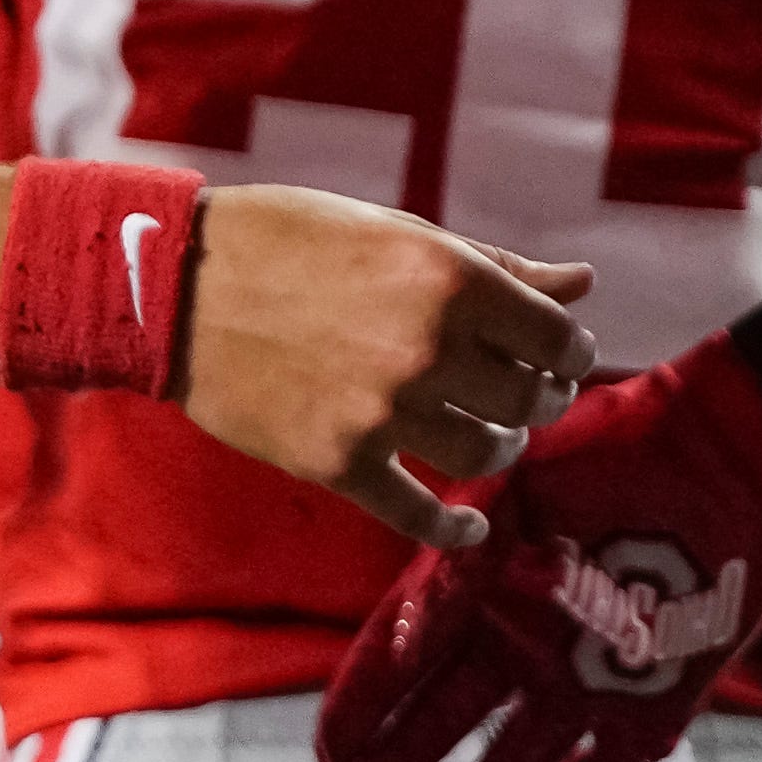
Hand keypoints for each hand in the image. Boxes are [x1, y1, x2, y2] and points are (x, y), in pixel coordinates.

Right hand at [183, 183, 596, 545]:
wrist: (180, 285)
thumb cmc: (293, 239)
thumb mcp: (399, 231)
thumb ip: (497, 266)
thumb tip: (581, 284)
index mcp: (449, 278)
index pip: (554, 338)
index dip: (567, 352)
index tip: (556, 356)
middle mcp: (427, 348)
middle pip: (528, 401)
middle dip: (538, 399)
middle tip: (524, 394)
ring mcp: (382, 411)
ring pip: (485, 455)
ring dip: (499, 449)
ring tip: (486, 433)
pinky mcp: (338, 462)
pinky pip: (419, 515)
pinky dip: (455, 530)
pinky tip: (469, 527)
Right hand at [316, 329, 761, 761]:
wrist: (730, 453)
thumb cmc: (618, 447)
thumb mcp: (518, 482)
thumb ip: (458, 560)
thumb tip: (402, 638)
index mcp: (489, 585)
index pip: (407, 654)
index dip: (365, 701)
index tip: (331, 749)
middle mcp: (529, 642)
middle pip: (450, 720)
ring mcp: (588, 683)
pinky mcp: (649, 713)